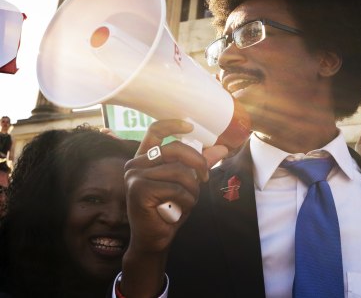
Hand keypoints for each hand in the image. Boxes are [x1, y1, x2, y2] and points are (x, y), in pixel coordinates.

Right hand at [120, 119, 227, 296]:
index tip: (190, 126)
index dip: (172, 124)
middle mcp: (135, 164)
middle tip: (205, 176)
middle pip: (174, 149)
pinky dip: (186, 200)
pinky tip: (180, 209)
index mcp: (145, 158)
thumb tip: (222, 149)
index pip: (155, 131)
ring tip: (189, 200)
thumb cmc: (170, 209)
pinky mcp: (139, 190)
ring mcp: (134, 176)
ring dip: (193, 188)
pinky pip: (175, 189)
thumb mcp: (186, 183)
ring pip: (179, 171)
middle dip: (197, 161)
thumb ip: (199, 164)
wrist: (154, 239)